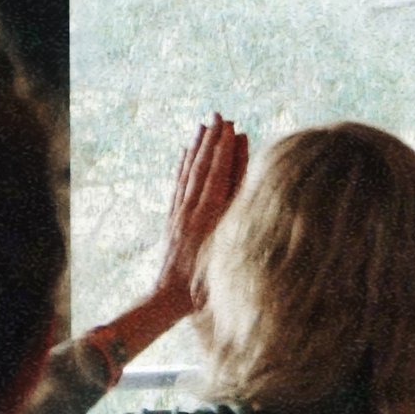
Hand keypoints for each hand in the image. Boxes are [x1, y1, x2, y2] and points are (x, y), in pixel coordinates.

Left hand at [155, 116, 247, 309]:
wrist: (171, 298)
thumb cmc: (208, 280)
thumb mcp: (229, 246)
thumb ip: (236, 212)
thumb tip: (243, 180)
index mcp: (209, 214)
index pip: (219, 173)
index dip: (226, 149)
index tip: (233, 126)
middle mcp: (192, 209)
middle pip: (203, 168)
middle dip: (212, 140)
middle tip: (218, 115)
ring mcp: (179, 213)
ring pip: (189, 173)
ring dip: (197, 148)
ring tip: (204, 126)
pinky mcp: (171, 220)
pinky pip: (177, 186)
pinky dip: (183, 167)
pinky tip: (186, 154)